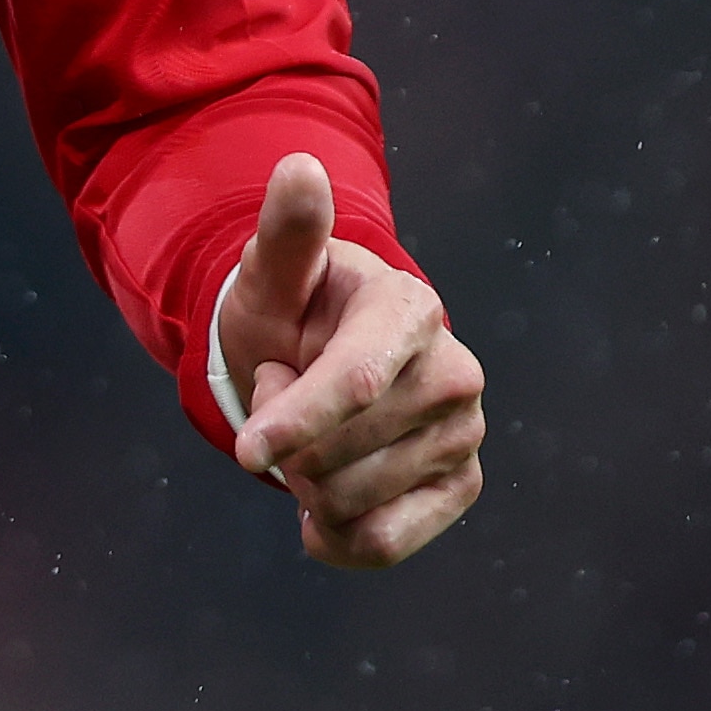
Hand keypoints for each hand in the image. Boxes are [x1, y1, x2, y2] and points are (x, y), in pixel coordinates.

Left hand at [217, 153, 486, 568]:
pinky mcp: (461, 486)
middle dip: (285, 442)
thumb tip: (299, 168)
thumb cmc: (288, 311)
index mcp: (408, 308)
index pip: (355, 381)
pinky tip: (318, 506)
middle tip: (283, 401)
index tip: (245, 449)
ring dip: (303, 485)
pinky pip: (385, 543)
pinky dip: (335, 537)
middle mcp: (454, 369)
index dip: (295, 420)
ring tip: (309, 437)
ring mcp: (464, 432)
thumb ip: (285, 231)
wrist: (312, 360)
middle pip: (342, 453)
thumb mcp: (271, 274)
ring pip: (353, 502)